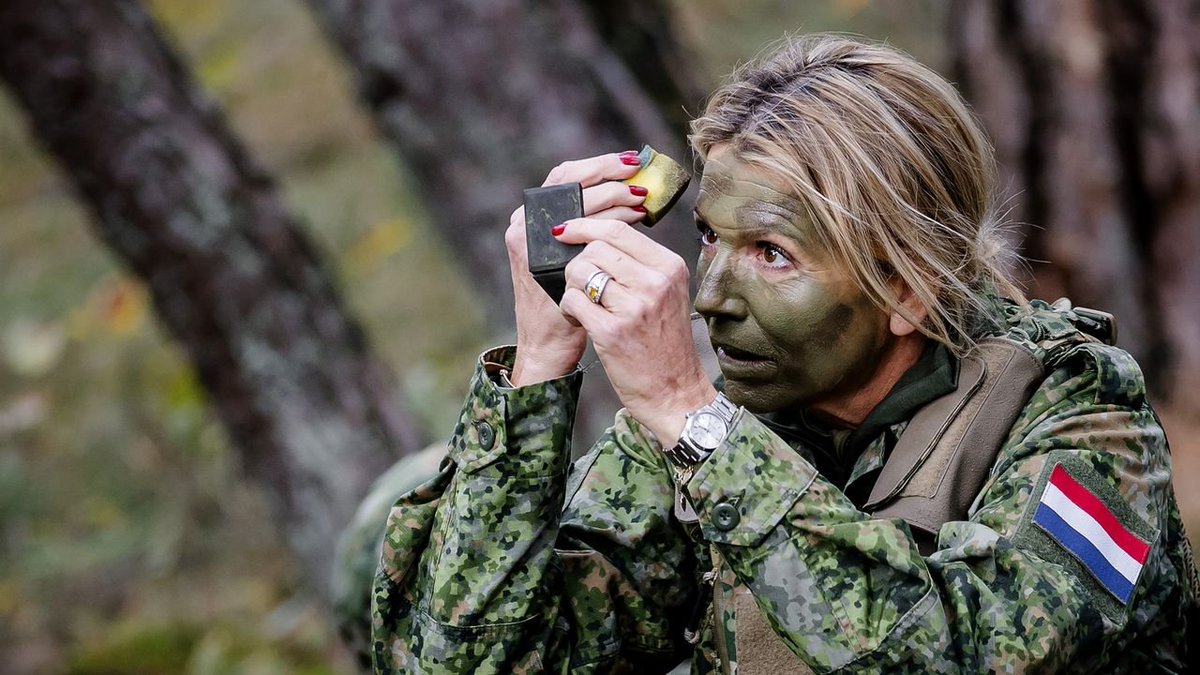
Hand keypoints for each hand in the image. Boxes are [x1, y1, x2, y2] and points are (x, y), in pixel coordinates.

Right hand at [506, 151, 649, 385]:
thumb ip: (589, 227)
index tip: (630, 160)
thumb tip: (630, 194)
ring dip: (614, 194)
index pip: (563, 175)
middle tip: (638, 172)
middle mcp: (524, 223)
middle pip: (568, 180)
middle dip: (608, 171)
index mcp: (529, 216)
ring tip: (641, 197)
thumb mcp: (573, 256)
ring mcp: (530, 240)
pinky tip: (634, 220)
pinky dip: (612, 220)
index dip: (597, 164)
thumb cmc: (568, 299)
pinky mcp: (541, 259)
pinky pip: (583, 228)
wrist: (548, 343)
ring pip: (577, 200)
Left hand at [555, 218, 716, 443]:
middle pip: (595, 248)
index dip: (585, 226)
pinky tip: (578, 319)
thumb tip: (597, 234)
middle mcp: (655, 283)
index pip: (618, 230)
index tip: (565, 229)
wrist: (674, 391)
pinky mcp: (612, 332)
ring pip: (580, 271)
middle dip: (578, 263)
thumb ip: (641, 263)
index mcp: (669, 268)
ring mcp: (634, 308)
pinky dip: (568, 308)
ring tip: (582, 304)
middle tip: (581, 285)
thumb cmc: (664, 342)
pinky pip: (572, 300)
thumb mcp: (668, 294)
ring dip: (572, 286)